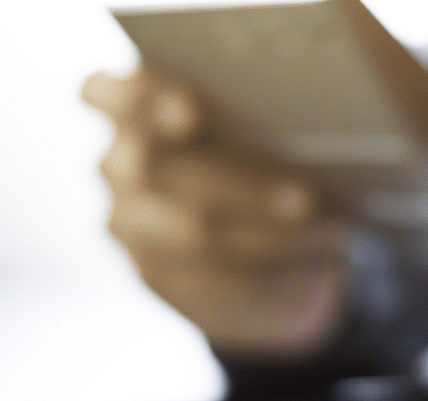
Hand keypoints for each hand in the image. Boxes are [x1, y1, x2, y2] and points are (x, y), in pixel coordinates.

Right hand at [83, 68, 350, 362]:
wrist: (249, 238)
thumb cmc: (252, 158)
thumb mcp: (249, 131)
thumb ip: (249, 122)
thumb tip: (302, 129)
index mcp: (128, 112)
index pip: (102, 93)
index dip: (139, 101)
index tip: (190, 116)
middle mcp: (116, 166)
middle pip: (157, 171)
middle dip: (237, 186)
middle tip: (305, 200)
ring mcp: (127, 224)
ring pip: (188, 230)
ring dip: (264, 235)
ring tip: (325, 234)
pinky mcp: (154, 274)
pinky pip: (209, 280)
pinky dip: (271, 271)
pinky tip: (315, 263)